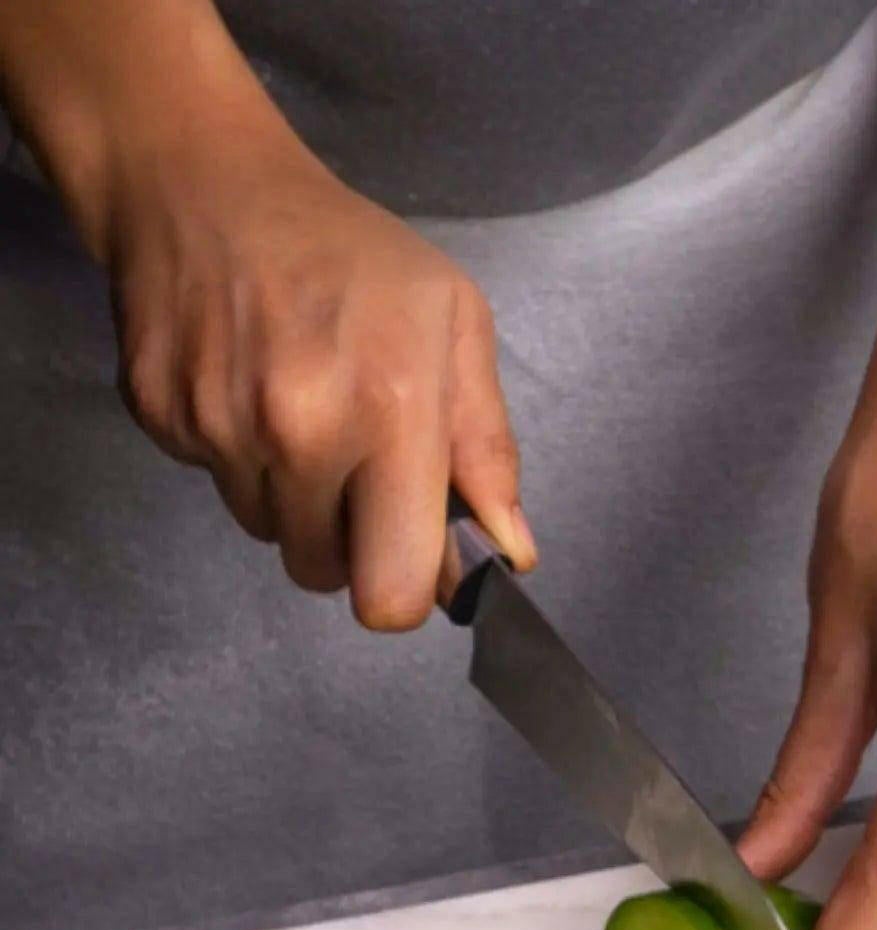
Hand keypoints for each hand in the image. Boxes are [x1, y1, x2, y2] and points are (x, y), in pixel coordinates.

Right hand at [107, 121, 533, 625]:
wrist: (205, 183)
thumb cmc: (349, 253)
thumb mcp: (454, 323)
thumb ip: (487, 450)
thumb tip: (509, 555)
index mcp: (391, 411)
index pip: (391, 592)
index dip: (404, 590)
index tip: (409, 554)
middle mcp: (301, 429)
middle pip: (323, 574)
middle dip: (346, 542)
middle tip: (352, 462)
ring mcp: (221, 426)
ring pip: (267, 532)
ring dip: (290, 495)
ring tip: (297, 406)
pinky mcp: (160, 418)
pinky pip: (215, 485)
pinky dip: (236, 454)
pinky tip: (247, 384)